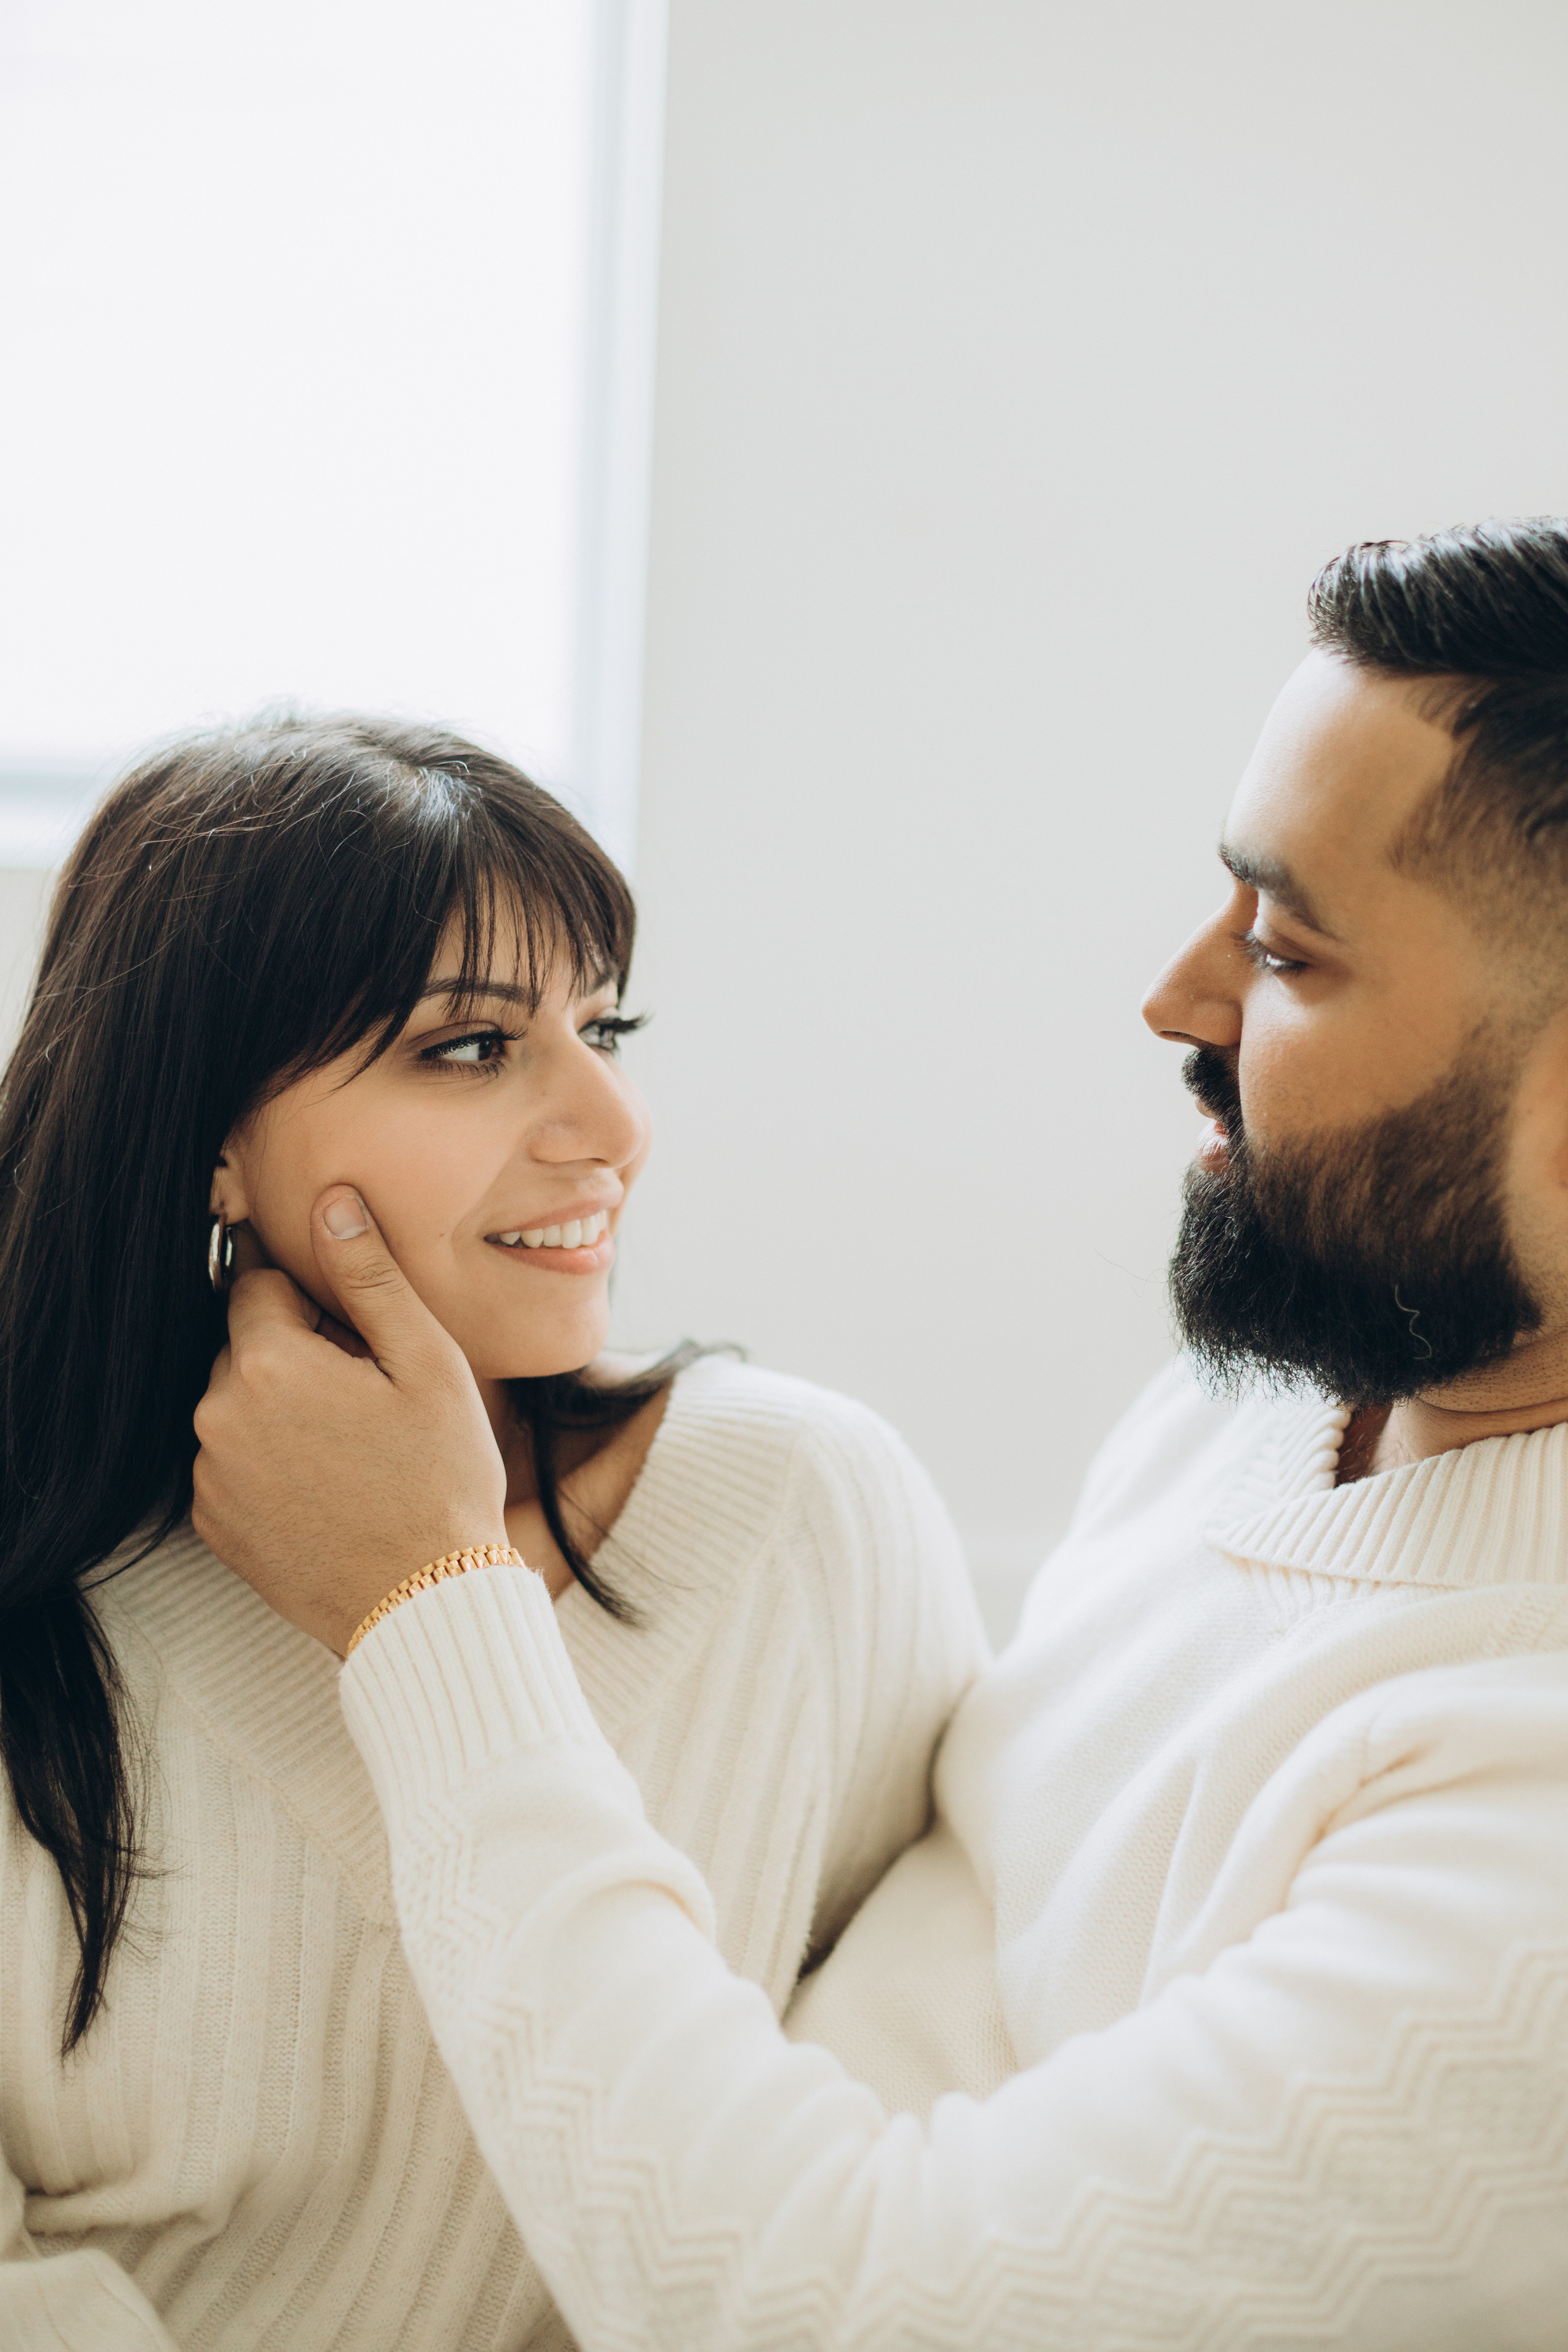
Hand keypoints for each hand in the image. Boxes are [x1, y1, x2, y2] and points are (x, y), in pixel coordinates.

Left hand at [193, 1186, 510, 1655]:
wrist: (424, 1601)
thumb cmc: (440, 1478)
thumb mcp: (425, 1362)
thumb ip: (369, 1274)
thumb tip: (331, 1201)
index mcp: (266, 1364)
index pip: (259, 1286)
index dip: (315, 1303)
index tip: (356, 1337)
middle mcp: (216, 1417)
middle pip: (248, 1348)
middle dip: (298, 1356)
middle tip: (370, 1401)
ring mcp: (208, 1477)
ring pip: (240, 1407)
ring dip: (282, 1411)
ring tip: (354, 1451)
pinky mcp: (212, 1525)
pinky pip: (233, 1464)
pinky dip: (270, 1465)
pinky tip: (329, 1488)